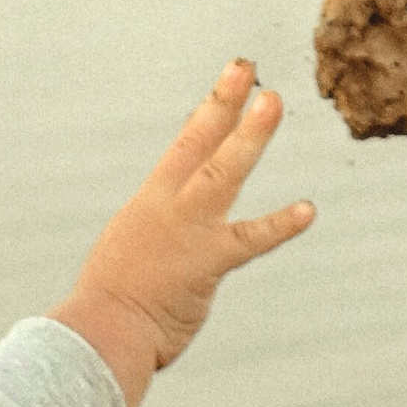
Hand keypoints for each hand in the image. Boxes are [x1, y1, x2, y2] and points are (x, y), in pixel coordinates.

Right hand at [52, 61, 314, 406]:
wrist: (100, 337)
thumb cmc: (106, 314)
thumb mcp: (125, 264)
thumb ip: (153, 248)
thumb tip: (162, 254)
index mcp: (149, 207)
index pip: (184, 150)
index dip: (210, 112)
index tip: (232, 82)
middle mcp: (167, 209)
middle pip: (199, 146)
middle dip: (223, 104)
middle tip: (246, 69)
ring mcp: (187, 232)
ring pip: (221, 173)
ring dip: (248, 137)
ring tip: (271, 103)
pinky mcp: (206, 264)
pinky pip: (249, 240)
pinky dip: (279, 226)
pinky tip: (306, 210)